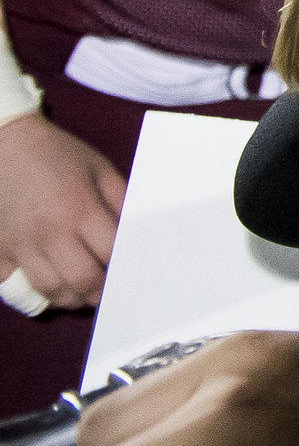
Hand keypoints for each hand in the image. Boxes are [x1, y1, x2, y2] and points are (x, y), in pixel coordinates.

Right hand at [0, 110, 124, 309]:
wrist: (6, 146)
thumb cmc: (58, 156)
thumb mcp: (99, 169)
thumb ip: (121, 202)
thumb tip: (137, 233)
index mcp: (79, 208)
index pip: (110, 252)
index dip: (126, 266)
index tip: (135, 272)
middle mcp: (49, 232)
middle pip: (81, 281)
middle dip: (102, 292)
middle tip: (113, 291)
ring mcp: (20, 245)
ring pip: (50, 291)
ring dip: (73, 298)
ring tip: (87, 293)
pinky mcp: (0, 252)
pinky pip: (18, 288)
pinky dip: (38, 294)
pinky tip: (54, 286)